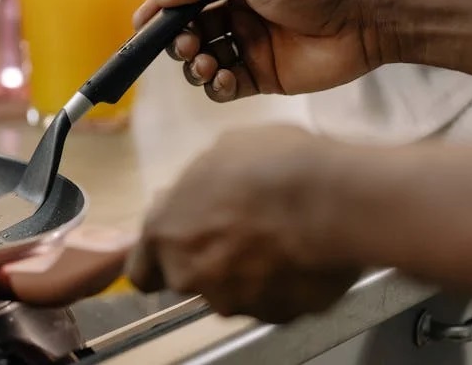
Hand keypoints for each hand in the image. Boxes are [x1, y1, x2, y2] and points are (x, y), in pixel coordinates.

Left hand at [127, 125, 362, 322]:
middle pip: (188, 280)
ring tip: (277, 237)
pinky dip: (282, 284)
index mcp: (165, 234)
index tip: (177, 245)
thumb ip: (194, 189)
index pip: (141, 271)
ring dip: (246, 272)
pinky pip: (273, 301)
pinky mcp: (278, 315)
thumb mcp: (217, 155)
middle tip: (238, 231)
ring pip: (232, 293)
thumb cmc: (267, 164)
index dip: (160, 258)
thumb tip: (195, 194)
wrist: (331, 199)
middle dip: (207, 261)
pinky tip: (300, 253)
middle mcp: (191, 276)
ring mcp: (234, 301)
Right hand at [133, 0, 377, 102]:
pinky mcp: (263, 77)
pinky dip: (215, 86)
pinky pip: (225, 87)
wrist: (366, 18)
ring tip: (205, 63)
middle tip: (185, 44)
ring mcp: (248, 48)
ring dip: (194, 65)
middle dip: (176, 41)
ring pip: (201, 62)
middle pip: (187, 33)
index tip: (141, 26)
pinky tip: (223, 78)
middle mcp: (236, 16)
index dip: (159, 12)